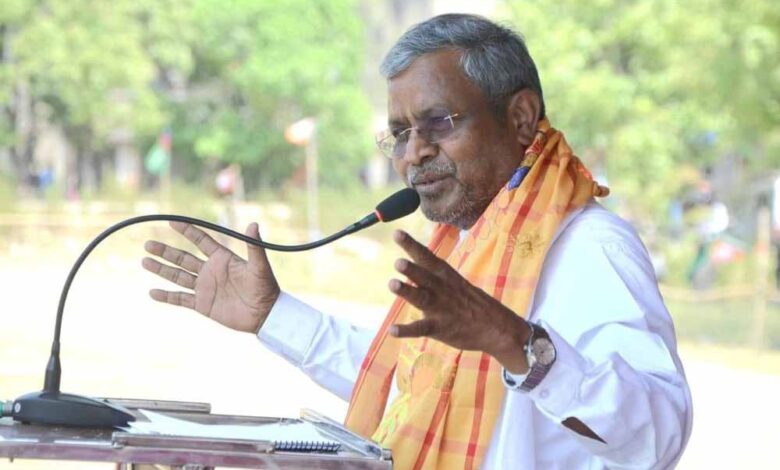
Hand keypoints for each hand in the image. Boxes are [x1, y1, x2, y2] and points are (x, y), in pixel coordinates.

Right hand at [142, 221, 279, 333]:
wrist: (265, 314)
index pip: (201, 241)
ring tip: (144, 261)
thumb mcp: (259, 266)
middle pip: (182, 258)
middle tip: (148, 244)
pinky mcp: (203, 305)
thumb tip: (253, 224)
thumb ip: (254, 246)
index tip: (171, 221)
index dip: (187, 231)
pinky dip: (166, 296)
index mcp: (222, 259)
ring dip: (161, 269)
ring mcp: (205, 288)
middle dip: (165, 251)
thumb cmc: (265, 287)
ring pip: (178, 276)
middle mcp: (210, 271)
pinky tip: (152, 292)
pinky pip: (180, 299)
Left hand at [388, 230, 531, 372]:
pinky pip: (421, 328)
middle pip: (424, 277)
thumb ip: (433, 275)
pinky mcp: (440, 328)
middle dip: (412, 269)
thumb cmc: (472, 303)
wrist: (497, 328)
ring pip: (422, 299)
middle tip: (398, 262)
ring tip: (392, 284)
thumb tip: (411, 264)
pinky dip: (406, 330)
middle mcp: (442, 289)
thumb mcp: (456, 283)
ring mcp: (441, 309)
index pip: (427, 257)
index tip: (396, 234)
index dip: (411, 245)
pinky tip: (392, 330)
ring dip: (407, 291)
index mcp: (446, 276)